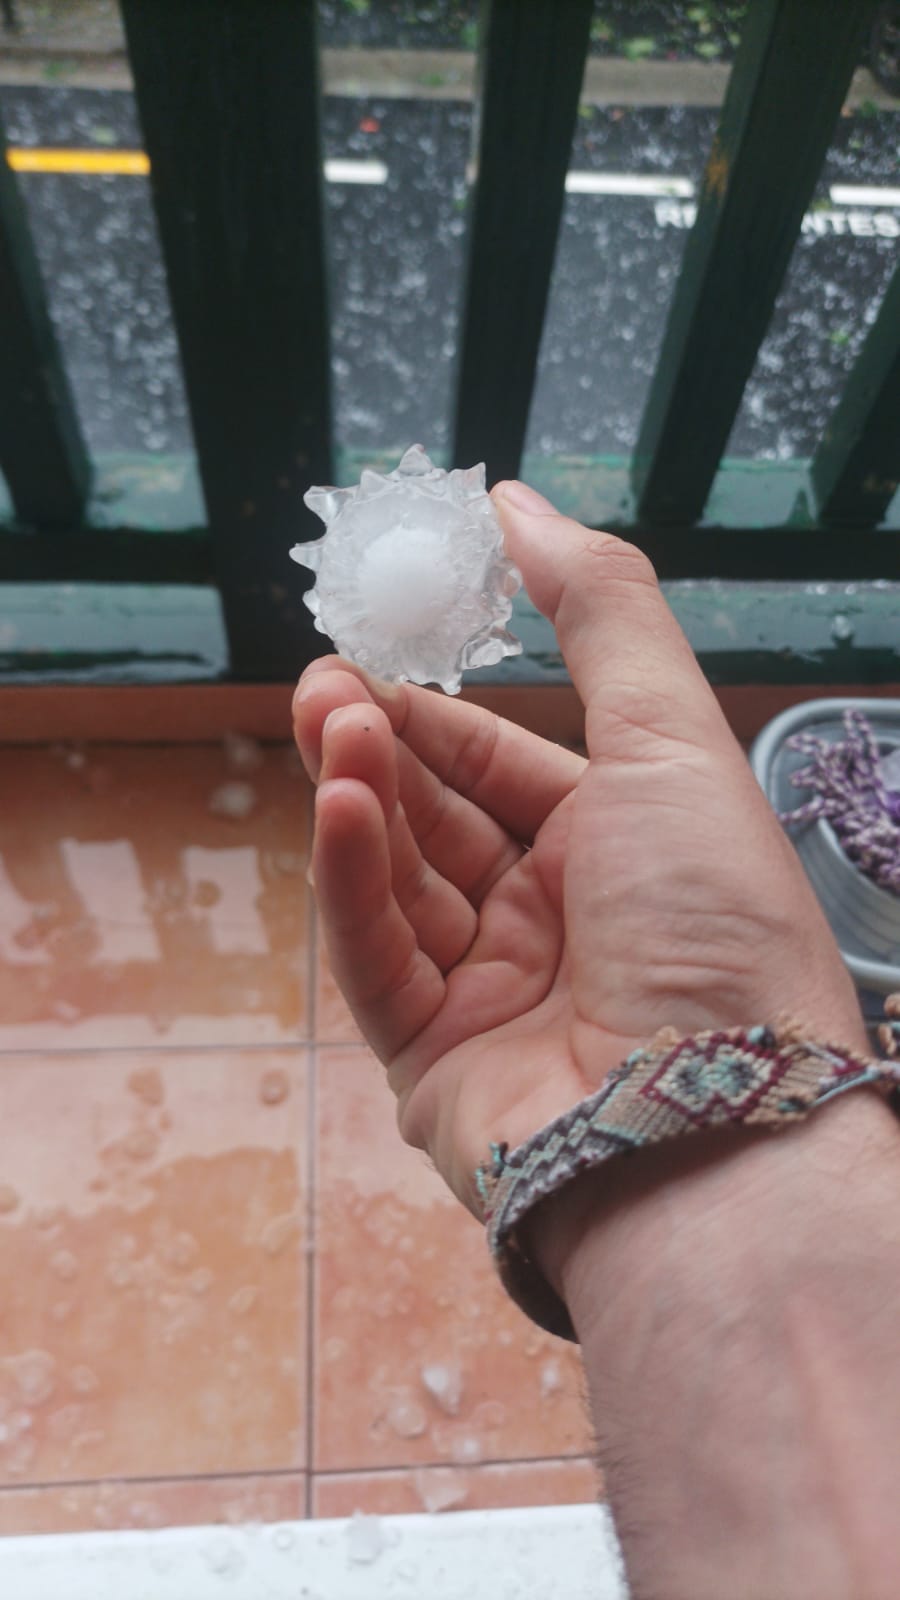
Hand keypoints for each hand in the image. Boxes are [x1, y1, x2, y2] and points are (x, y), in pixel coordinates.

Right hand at [292, 481, 865, 1225]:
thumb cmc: (715, 927)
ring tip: (325, 716)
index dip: (440, 709)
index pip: (505, 767)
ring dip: (362, 797)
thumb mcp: (670, 738)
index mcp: (621, 853)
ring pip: (401, 879)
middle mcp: (557, 922)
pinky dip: (355, 880)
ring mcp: (493, 996)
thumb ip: (598, 612)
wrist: (713, 1130)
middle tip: (324, 676)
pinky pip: (381, 958)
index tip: (377, 645)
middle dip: (381, 743)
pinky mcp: (436, 1063)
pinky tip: (339, 805)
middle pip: (439, 818)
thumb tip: (518, 502)